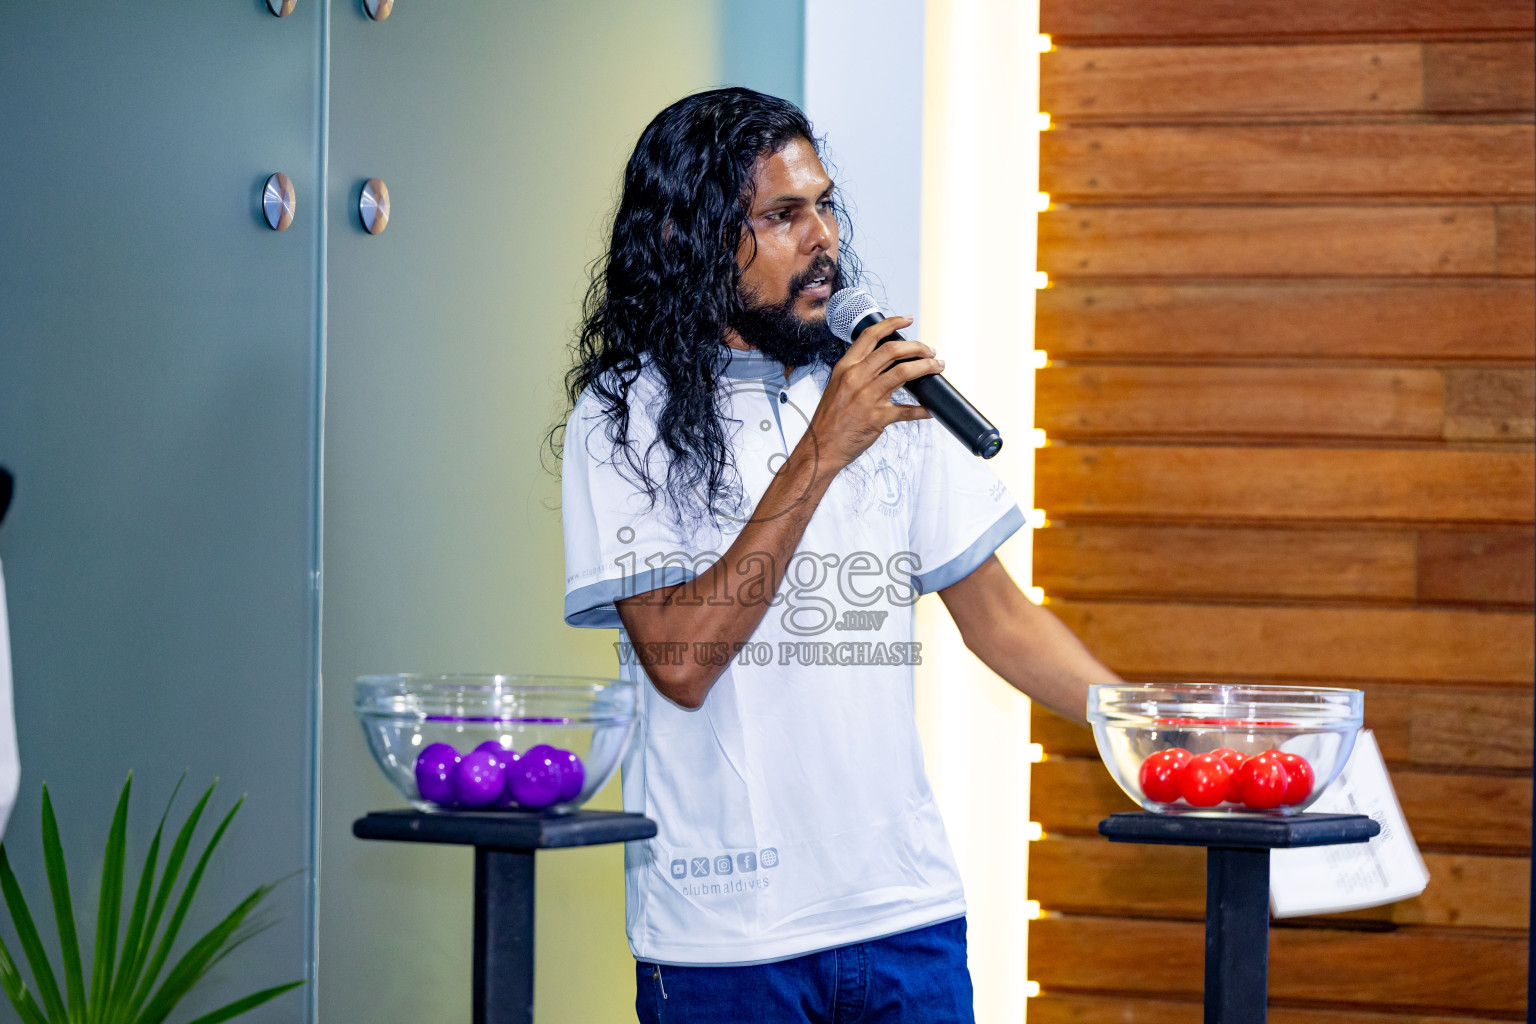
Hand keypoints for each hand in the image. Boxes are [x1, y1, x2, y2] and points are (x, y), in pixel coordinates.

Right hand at [801, 315, 939, 472]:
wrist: (821, 447)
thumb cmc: (829, 419)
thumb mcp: (837, 387)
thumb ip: (857, 372)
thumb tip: (883, 363)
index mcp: (845, 367)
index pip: (870, 336)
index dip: (892, 323)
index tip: (907, 319)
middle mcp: (856, 378)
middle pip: (892, 350)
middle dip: (917, 346)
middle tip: (929, 350)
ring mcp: (868, 397)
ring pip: (904, 372)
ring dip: (925, 367)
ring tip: (936, 366)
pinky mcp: (878, 417)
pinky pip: (906, 410)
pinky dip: (921, 409)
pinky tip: (927, 409)